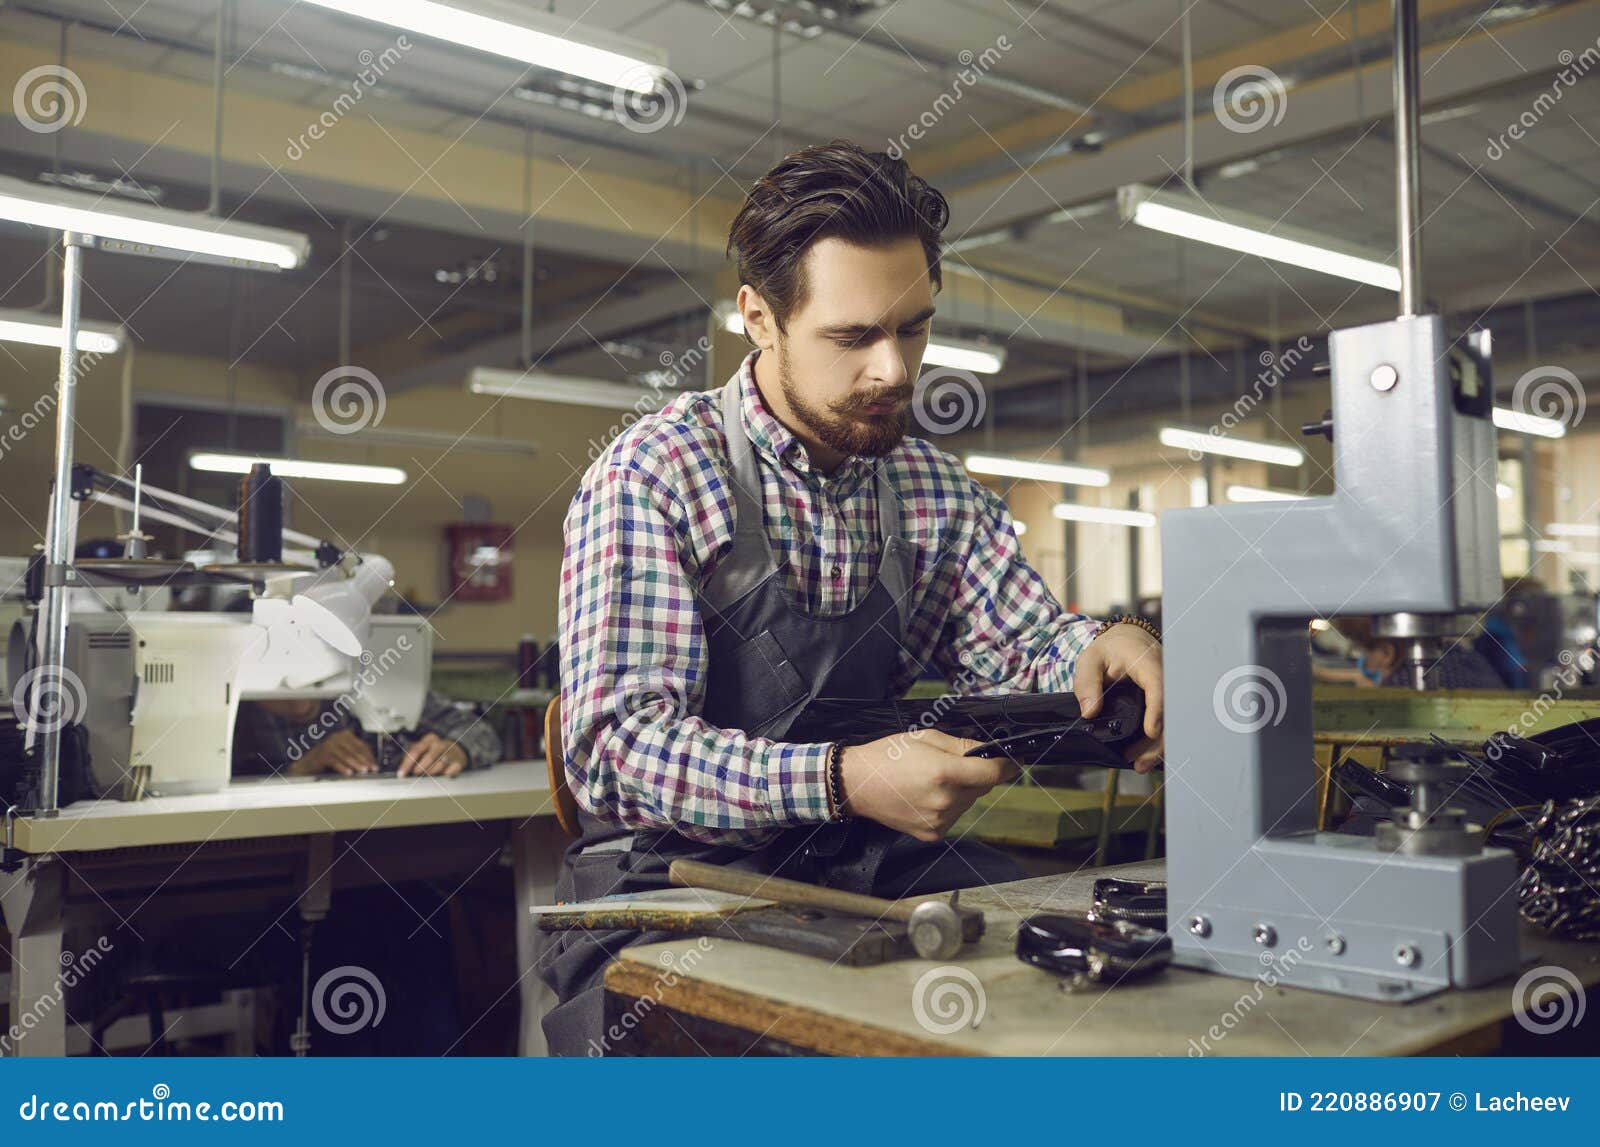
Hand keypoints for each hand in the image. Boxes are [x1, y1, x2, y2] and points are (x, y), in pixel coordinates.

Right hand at [290, 728, 377, 776]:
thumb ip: (354, 753)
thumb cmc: (326, 758)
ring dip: (356, 764)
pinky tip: (349, 772)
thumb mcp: (342, 753)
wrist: (306, 762)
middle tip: (372, 768)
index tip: (375, 765)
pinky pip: (335, 761)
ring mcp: (329, 744)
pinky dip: (343, 767)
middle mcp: (337, 737)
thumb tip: (369, 761)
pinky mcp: (322, 753)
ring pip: (347, 755)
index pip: (361, 745)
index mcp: (344, 735)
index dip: (369, 756)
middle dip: (365, 760)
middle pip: (355, 750)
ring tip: (363, 770)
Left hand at [398, 733, 468, 777]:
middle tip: (417, 774)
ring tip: (429, 774)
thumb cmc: (434, 751)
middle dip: (420, 769)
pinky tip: (441, 775)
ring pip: (440, 765)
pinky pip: (450, 772)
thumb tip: (401, 770)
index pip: (416, 751)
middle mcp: (441, 744)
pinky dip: (444, 775)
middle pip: (429, 758)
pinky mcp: (459, 762)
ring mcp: (451, 753)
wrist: (456, 750)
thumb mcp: (422, 748)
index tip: (401, 774)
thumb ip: (411, 757)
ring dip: (431, 773)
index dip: (407, 764)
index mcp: (429, 739)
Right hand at [838, 730, 1020, 842]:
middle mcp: (945, 801)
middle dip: (975, 774)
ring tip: (932, 780)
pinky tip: (927, 795)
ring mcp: (939, 821)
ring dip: (961, 790)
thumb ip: (961, 745)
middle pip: (981, 787)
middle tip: (951, 764)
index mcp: (944, 773)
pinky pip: (954, 815)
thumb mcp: (925, 737)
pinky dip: (949, 804)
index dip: (1007, 765)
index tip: (1013, 761)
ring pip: (968, 802)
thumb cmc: (887, 756)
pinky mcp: (932, 833)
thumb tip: (988, 750)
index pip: (992, 773)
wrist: (856, 784)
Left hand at [1073, 623, 1164, 773]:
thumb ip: (1087, 683)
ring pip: (1171, 721)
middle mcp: (1165, 677)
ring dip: (1157, 745)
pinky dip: (1158, 740)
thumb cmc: (1109, 649)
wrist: (1128, 640)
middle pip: (1170, 711)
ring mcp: (1169, 690)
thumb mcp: (1090, 660)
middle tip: (1138, 763)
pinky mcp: (1167, 700)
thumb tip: (1090, 712)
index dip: (1157, 710)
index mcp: (1148, 663)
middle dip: (1157, 741)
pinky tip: (1145, 755)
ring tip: (1138, 764)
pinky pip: (1168, 721)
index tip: (1150, 732)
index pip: (1157, 685)